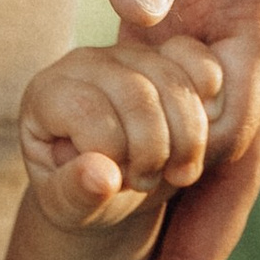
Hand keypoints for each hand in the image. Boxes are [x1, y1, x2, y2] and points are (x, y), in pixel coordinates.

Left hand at [18, 38, 220, 234]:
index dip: (112, 153)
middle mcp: (85, 62)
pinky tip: (202, 136)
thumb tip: (103, 177)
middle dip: (153, 151)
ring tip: (174, 172)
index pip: (88, 111)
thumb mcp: (66, 206)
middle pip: (137, 95)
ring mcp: (127, 53)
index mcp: (48, 93)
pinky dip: (210, 102)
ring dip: (187, 139)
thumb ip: (75, 192)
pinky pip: (199, 62)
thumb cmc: (79, 193)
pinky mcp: (165, 56)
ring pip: (174, 82)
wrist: (108, 182)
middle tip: (146, 183)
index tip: (116, 183)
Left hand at [71, 0, 259, 259]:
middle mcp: (237, 10)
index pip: (237, 134)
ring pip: (190, 128)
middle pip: (227, 157)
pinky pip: (150, 81)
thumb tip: (141, 12)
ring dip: (167, 205)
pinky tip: (103, 185)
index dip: (206, 223)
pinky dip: (134, 139)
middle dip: (195, 246)